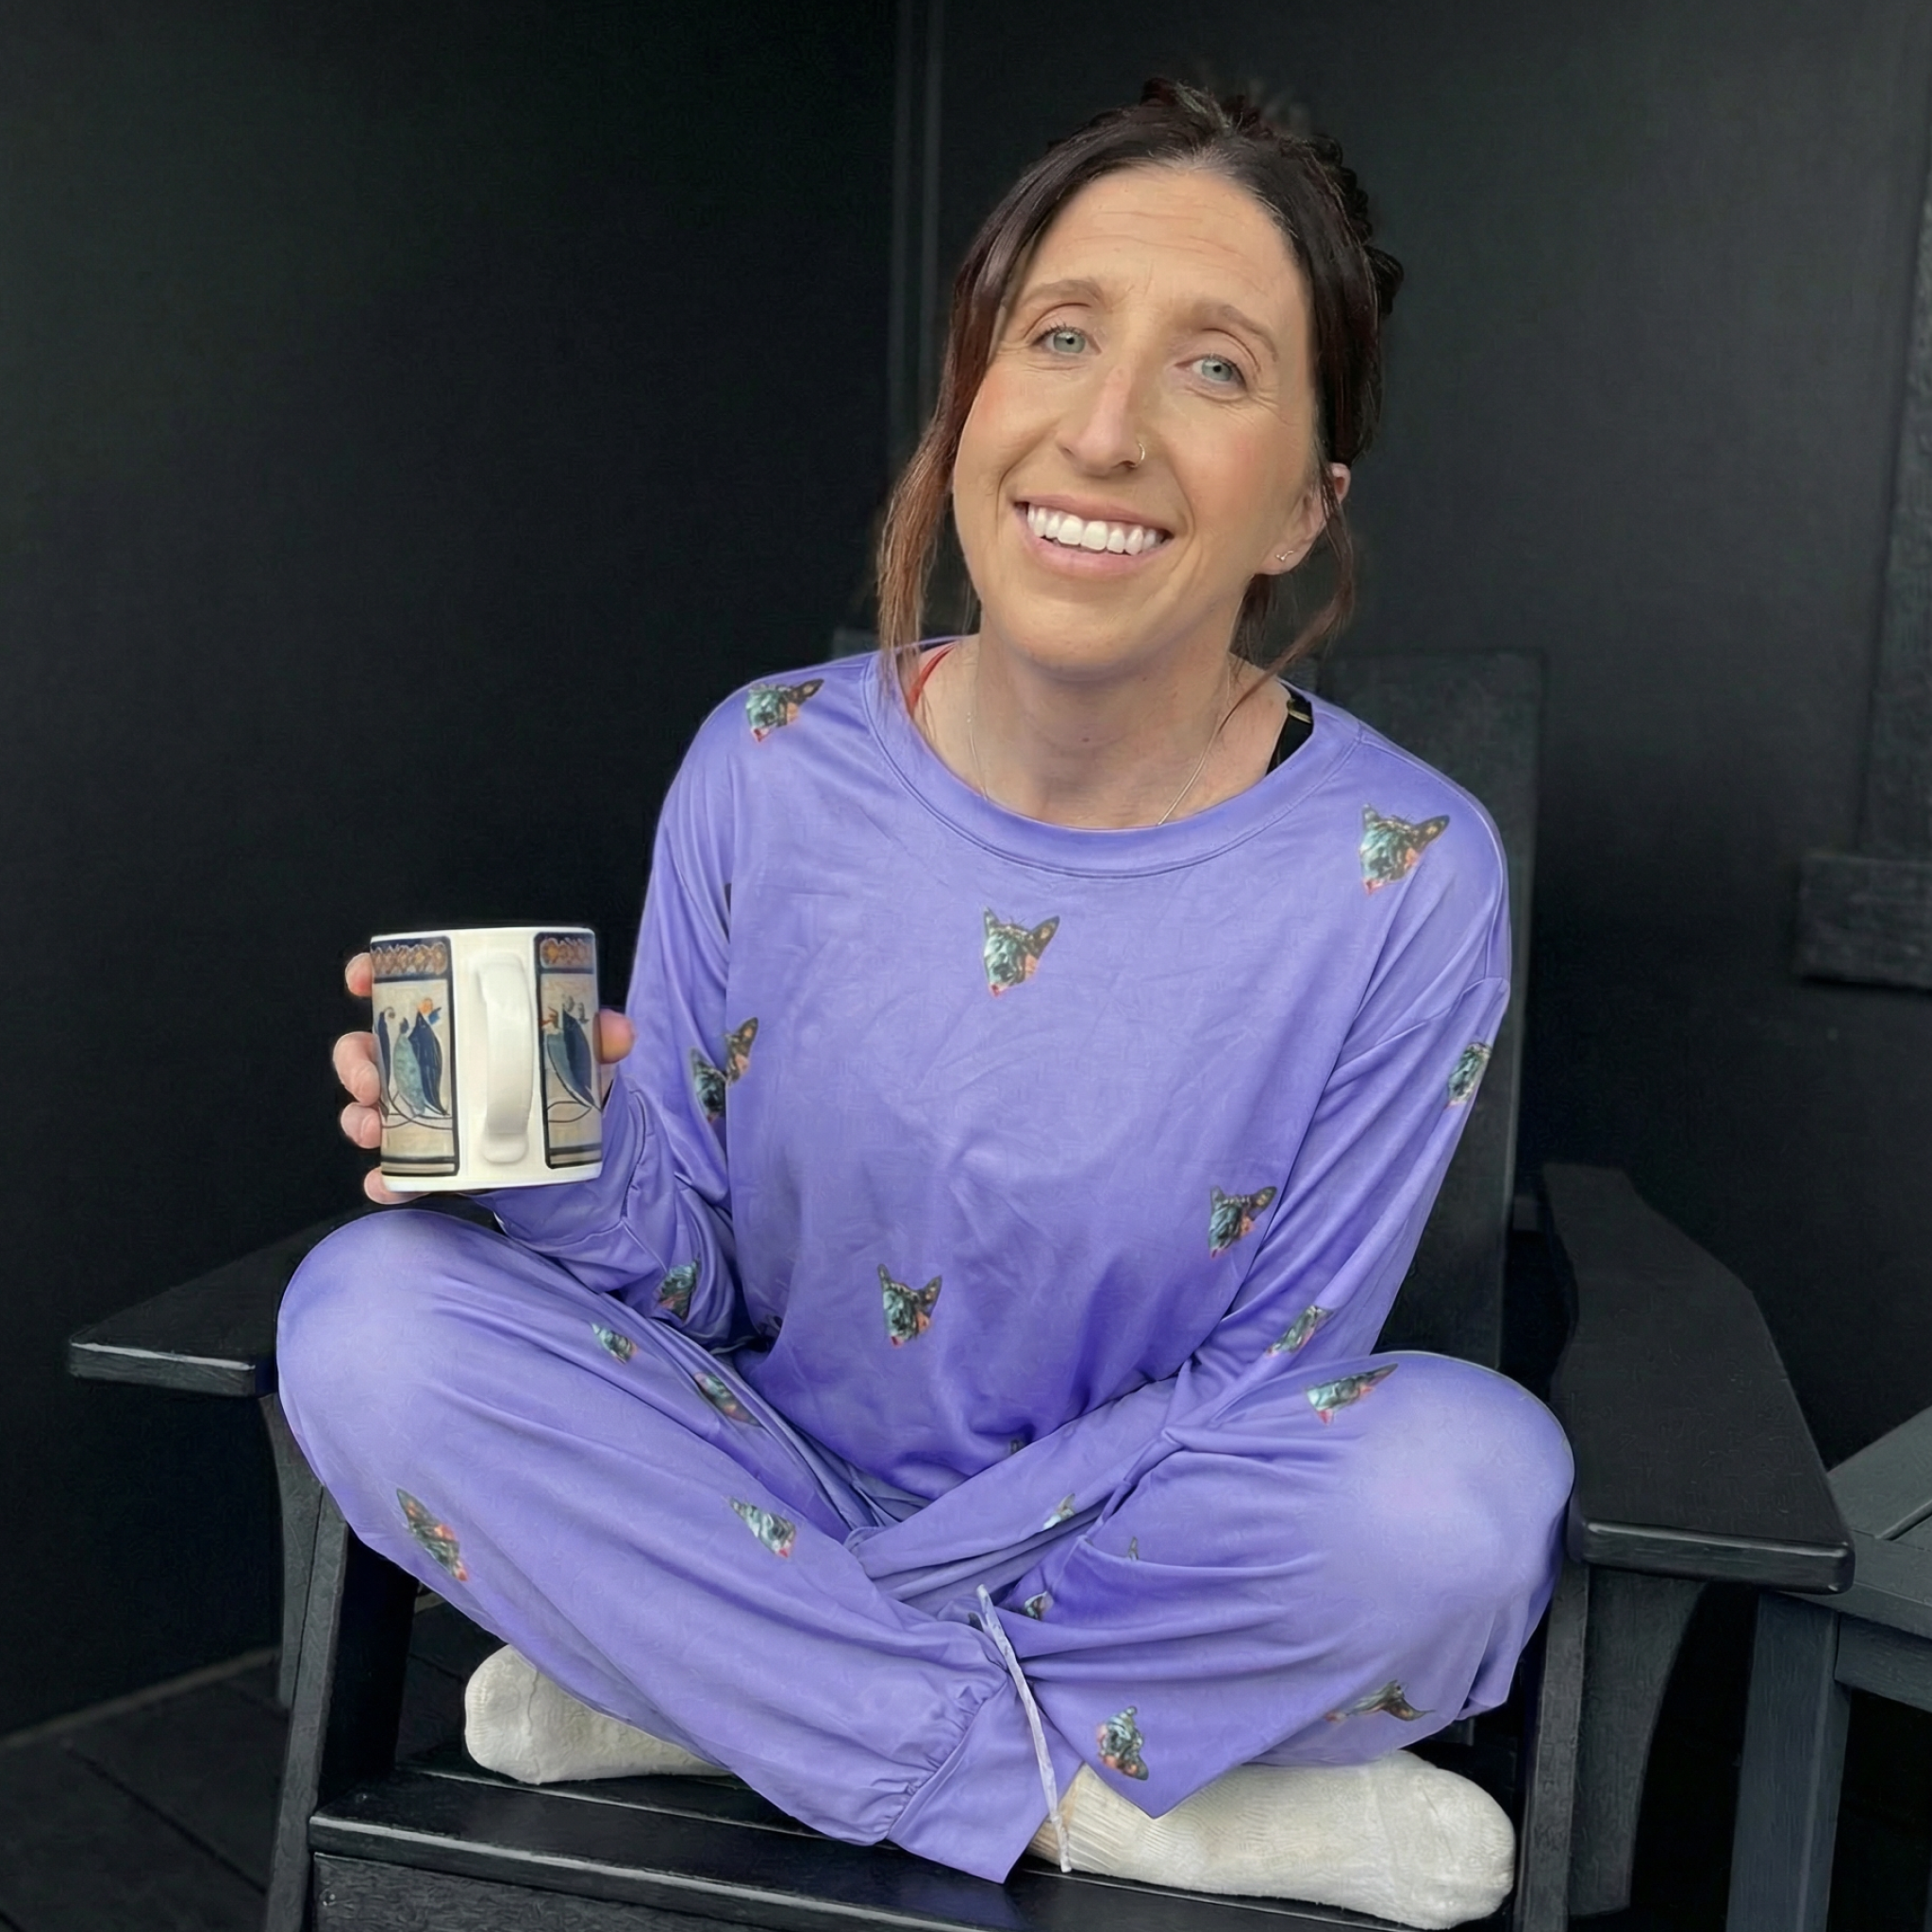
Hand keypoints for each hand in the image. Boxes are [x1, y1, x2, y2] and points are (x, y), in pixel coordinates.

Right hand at [335, 952, 636, 1204]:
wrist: (570, 1146)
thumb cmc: (560, 1079)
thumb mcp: (579, 1054)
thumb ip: (598, 1039)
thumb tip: (617, 1032)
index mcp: (452, 1024)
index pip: (398, 988)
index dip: (369, 976)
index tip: (361, 978)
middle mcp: (426, 1064)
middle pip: (366, 1050)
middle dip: (354, 1063)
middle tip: (371, 1080)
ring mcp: (421, 1111)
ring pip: (368, 1109)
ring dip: (360, 1119)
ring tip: (374, 1129)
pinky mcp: (429, 1159)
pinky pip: (397, 1170)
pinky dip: (387, 1180)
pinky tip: (388, 1183)